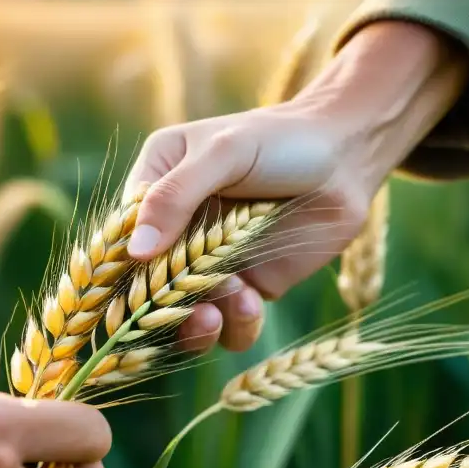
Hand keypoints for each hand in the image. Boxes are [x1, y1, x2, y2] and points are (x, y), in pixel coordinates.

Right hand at [123, 101, 373, 352]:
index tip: (126, 300)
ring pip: (186, 318)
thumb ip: (176, 196)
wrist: (348, 157)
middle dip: (159, 313)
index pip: (120, 241)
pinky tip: (251, 303)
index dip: (120, 275)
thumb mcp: (223, 152)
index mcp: (156, 189)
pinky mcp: (249, 290)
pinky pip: (230, 328)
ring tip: (215, 314)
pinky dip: (235, 326)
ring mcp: (212, 266)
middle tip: (182, 314)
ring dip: (195, 328)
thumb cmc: (281, 140)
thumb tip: (134, 252)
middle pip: (147, 292)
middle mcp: (177, 233)